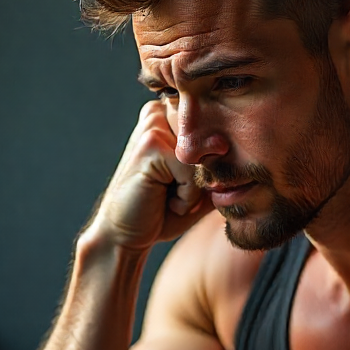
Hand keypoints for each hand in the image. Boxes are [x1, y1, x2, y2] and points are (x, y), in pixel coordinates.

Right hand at [87, 100, 208, 251]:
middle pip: (213, 147)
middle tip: (171, 193)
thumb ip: (219, 167)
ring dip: (193, 190)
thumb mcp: (203, 188)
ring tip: (166, 195)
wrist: (126, 235)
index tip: (180, 185)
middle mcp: (161, 114)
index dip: (210, 172)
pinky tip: (160, 200)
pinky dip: (185, 198)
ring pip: (203, 161)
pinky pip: (192, 173)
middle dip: (202, 181)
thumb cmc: (164, 212)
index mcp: (170, 117)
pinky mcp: (151, 144)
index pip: (218, 136)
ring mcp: (153, 126)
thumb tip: (224, 145)